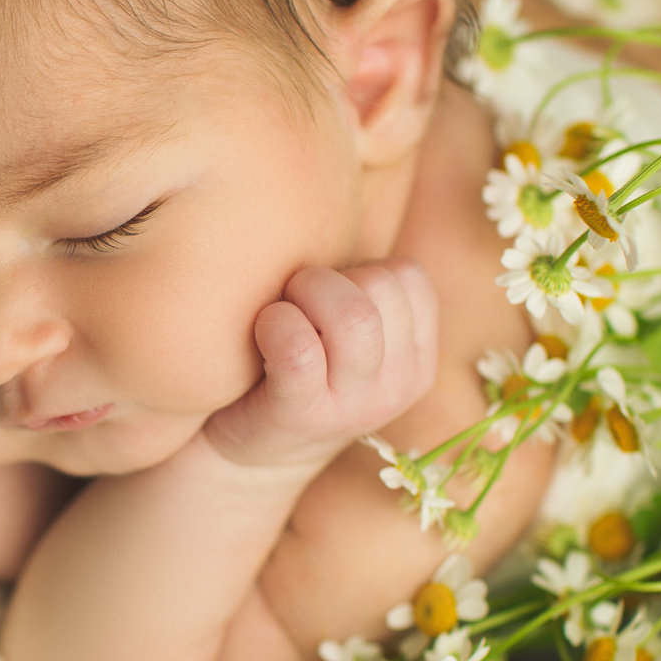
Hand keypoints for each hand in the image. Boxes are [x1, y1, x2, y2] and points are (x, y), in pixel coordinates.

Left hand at [201, 263, 437, 473]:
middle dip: (328, 277)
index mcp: (417, 360)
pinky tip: (262, 334)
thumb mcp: (345, 339)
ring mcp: (356, 408)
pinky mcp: (303, 417)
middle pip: (382, 288)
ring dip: (303, 295)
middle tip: (294, 302)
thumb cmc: (292, 370)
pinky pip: (299, 350)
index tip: (329, 296)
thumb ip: (360, 293)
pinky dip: (275, 325)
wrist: (243, 455)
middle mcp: (398, 387)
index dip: (361, 269)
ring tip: (280, 314)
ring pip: (353, 316)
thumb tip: (330, 205)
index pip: (410, 277)